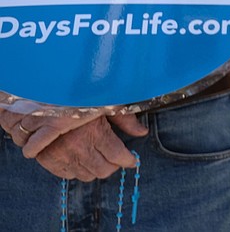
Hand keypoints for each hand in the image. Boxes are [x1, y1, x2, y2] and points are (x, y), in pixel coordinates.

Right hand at [1, 105, 146, 180]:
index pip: (118, 156)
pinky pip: (68, 176)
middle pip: (104, 170)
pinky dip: (77, 170)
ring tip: (98, 158)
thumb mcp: (104, 104)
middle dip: (114, 166)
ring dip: (96, 169)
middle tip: (115, 158)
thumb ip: (126, 119)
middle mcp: (78, 147)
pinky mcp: (48, 161)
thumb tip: (142, 132)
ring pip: (87, 175)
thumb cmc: (75, 101)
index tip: (132, 160)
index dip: (128, 160)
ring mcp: (62, 156)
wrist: (39, 102)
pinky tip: (81, 159)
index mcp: (94, 132)